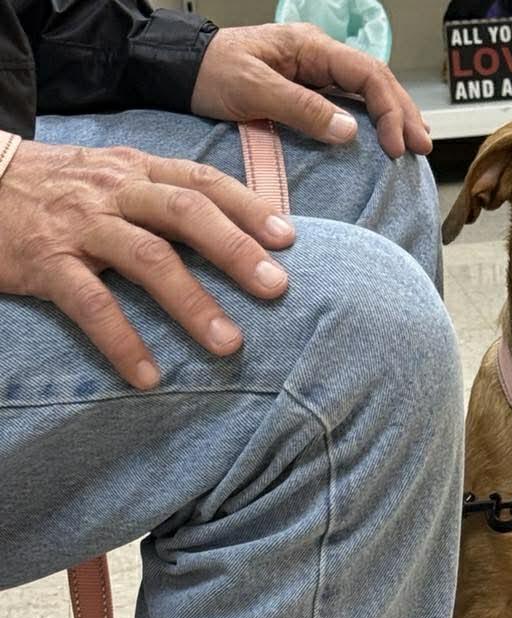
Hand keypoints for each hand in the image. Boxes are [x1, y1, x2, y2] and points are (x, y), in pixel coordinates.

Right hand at [0, 140, 294, 388]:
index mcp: (135, 170)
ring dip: (192, 302)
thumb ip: (161, 198)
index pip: (200, 181)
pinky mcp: (46, 262)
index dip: (247, 207)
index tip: (288, 239)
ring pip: (146, 257)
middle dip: (235, 251)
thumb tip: (232, 234)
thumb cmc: (53, 190)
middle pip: (185, 213)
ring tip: (230, 344)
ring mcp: (80, 225)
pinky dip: (122, 342)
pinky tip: (148, 377)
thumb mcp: (110, 178)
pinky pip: (90, 304)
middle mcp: (113, 191)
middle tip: (277, 289)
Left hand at [191, 24, 431, 157]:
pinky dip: (373, 122)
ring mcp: (314, 74)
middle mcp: (318, 57)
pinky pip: (349, 104)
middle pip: (375, 81)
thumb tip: (351, 131)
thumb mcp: (254, 89)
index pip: (367, 74)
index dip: (389, 109)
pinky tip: (385, 139)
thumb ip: (302, 108)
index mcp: (310, 48)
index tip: (395, 145)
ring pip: (367, 92)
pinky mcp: (306, 92)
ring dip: (393, 118)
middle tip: (421, 148)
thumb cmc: (211, 74)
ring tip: (413, 145)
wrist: (180, 71)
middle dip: (402, 113)